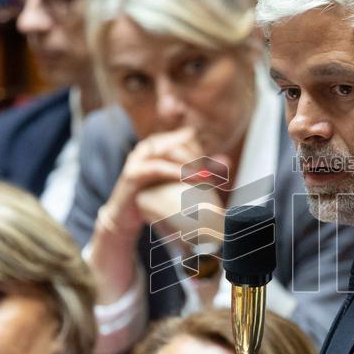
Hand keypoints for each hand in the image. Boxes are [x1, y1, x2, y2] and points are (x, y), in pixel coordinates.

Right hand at [101, 127, 228, 240]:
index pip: (186, 137)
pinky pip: (156, 167)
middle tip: (211, 173)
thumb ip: (201, 169)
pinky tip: (188, 177)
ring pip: (168, 151)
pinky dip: (174, 171)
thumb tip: (227, 161)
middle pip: (179, 142)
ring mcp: (138, 158)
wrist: (126, 216)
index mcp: (159, 144)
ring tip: (204, 176)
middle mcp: (148, 147)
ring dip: (188, 162)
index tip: (213, 168)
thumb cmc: (154, 196)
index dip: (202, 150)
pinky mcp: (132, 173)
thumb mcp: (178, 182)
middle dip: (197, 156)